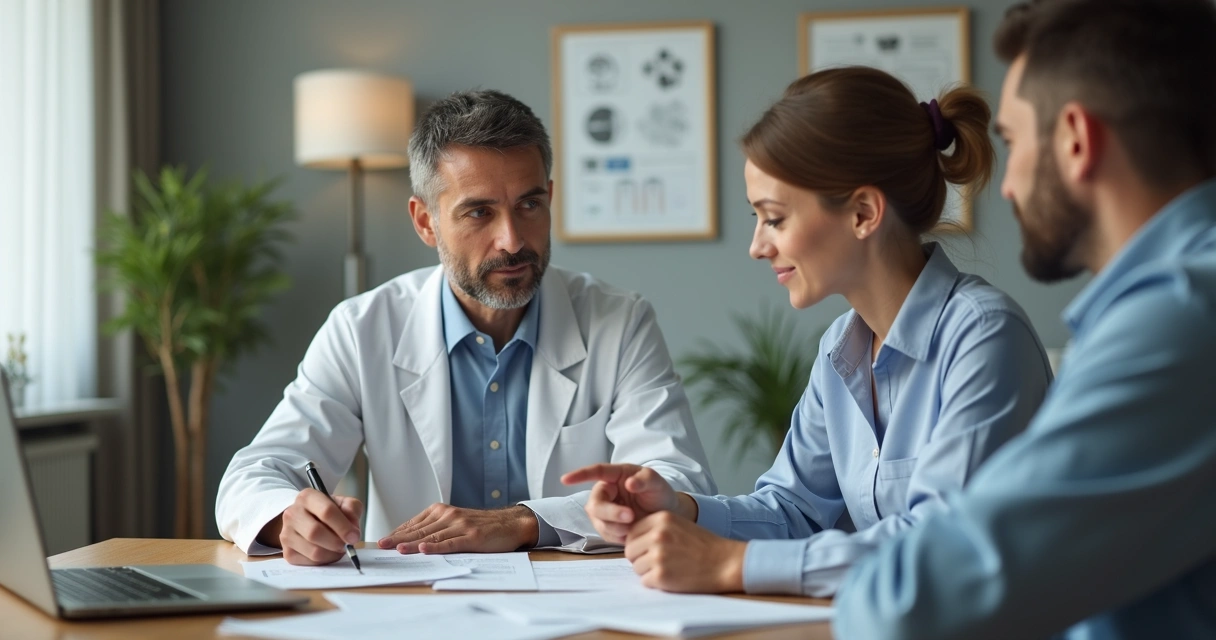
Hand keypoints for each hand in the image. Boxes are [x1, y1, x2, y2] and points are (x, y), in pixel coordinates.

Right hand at [264, 489, 362, 565]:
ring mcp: (286, 533)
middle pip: (315, 532)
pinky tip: (328, 553)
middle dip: (336, 542)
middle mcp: (292, 513)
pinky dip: (324, 561)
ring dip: (332, 553)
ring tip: (338, 548)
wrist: (307, 520)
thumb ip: (352, 509)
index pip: (326, 511)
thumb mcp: (343, 503)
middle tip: (347, 545)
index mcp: (307, 497)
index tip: (354, 537)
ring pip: (313, 551)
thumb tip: (352, 529)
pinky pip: (310, 562)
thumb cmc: (327, 511)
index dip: (343, 526)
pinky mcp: (287, 552)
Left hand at [377, 504, 538, 553]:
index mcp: (441, 511)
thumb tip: (409, 541)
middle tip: (381, 546)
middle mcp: (448, 515)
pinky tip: (424, 549)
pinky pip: (450, 543)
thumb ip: (435, 528)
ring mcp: (460, 526)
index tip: (383, 541)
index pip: (414, 523)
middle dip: (398, 538)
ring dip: (413, 544)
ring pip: (432, 536)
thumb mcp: (455, 522)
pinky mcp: (471, 537)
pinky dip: (436, 547)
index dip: (397, 533)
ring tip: (397, 549)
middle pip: (419, 530)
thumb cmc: (480, 526)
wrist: (509, 524)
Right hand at [561, 463, 691, 543]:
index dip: (580, 475)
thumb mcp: (657, 482)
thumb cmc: (659, 494)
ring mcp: (605, 511)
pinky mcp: (608, 528)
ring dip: (616, 526)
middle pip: (595, 504)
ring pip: (599, 522)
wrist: (667, 517)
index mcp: (616, 476)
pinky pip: (605, 534)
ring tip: (635, 526)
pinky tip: (631, 533)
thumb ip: (645, 480)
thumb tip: (629, 483)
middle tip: (631, 517)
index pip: (595, 472)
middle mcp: (607, 493)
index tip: (565, 480)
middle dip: (610, 513)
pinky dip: (618, 536)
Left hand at [625, 511, 745, 592]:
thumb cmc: (703, 545)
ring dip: (648, 572)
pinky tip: (672, 577)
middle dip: (640, 559)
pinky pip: (645, 581)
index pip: (631, 533)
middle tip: (658, 563)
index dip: (639, 545)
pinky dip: (655, 583)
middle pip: (630, 551)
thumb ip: (655, 528)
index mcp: (660, 518)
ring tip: (669, 569)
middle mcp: (657, 535)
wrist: (725, 562)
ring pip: (636, 567)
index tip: (650, 550)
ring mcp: (658, 555)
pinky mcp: (661, 575)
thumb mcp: (678, 524)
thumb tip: (630, 540)